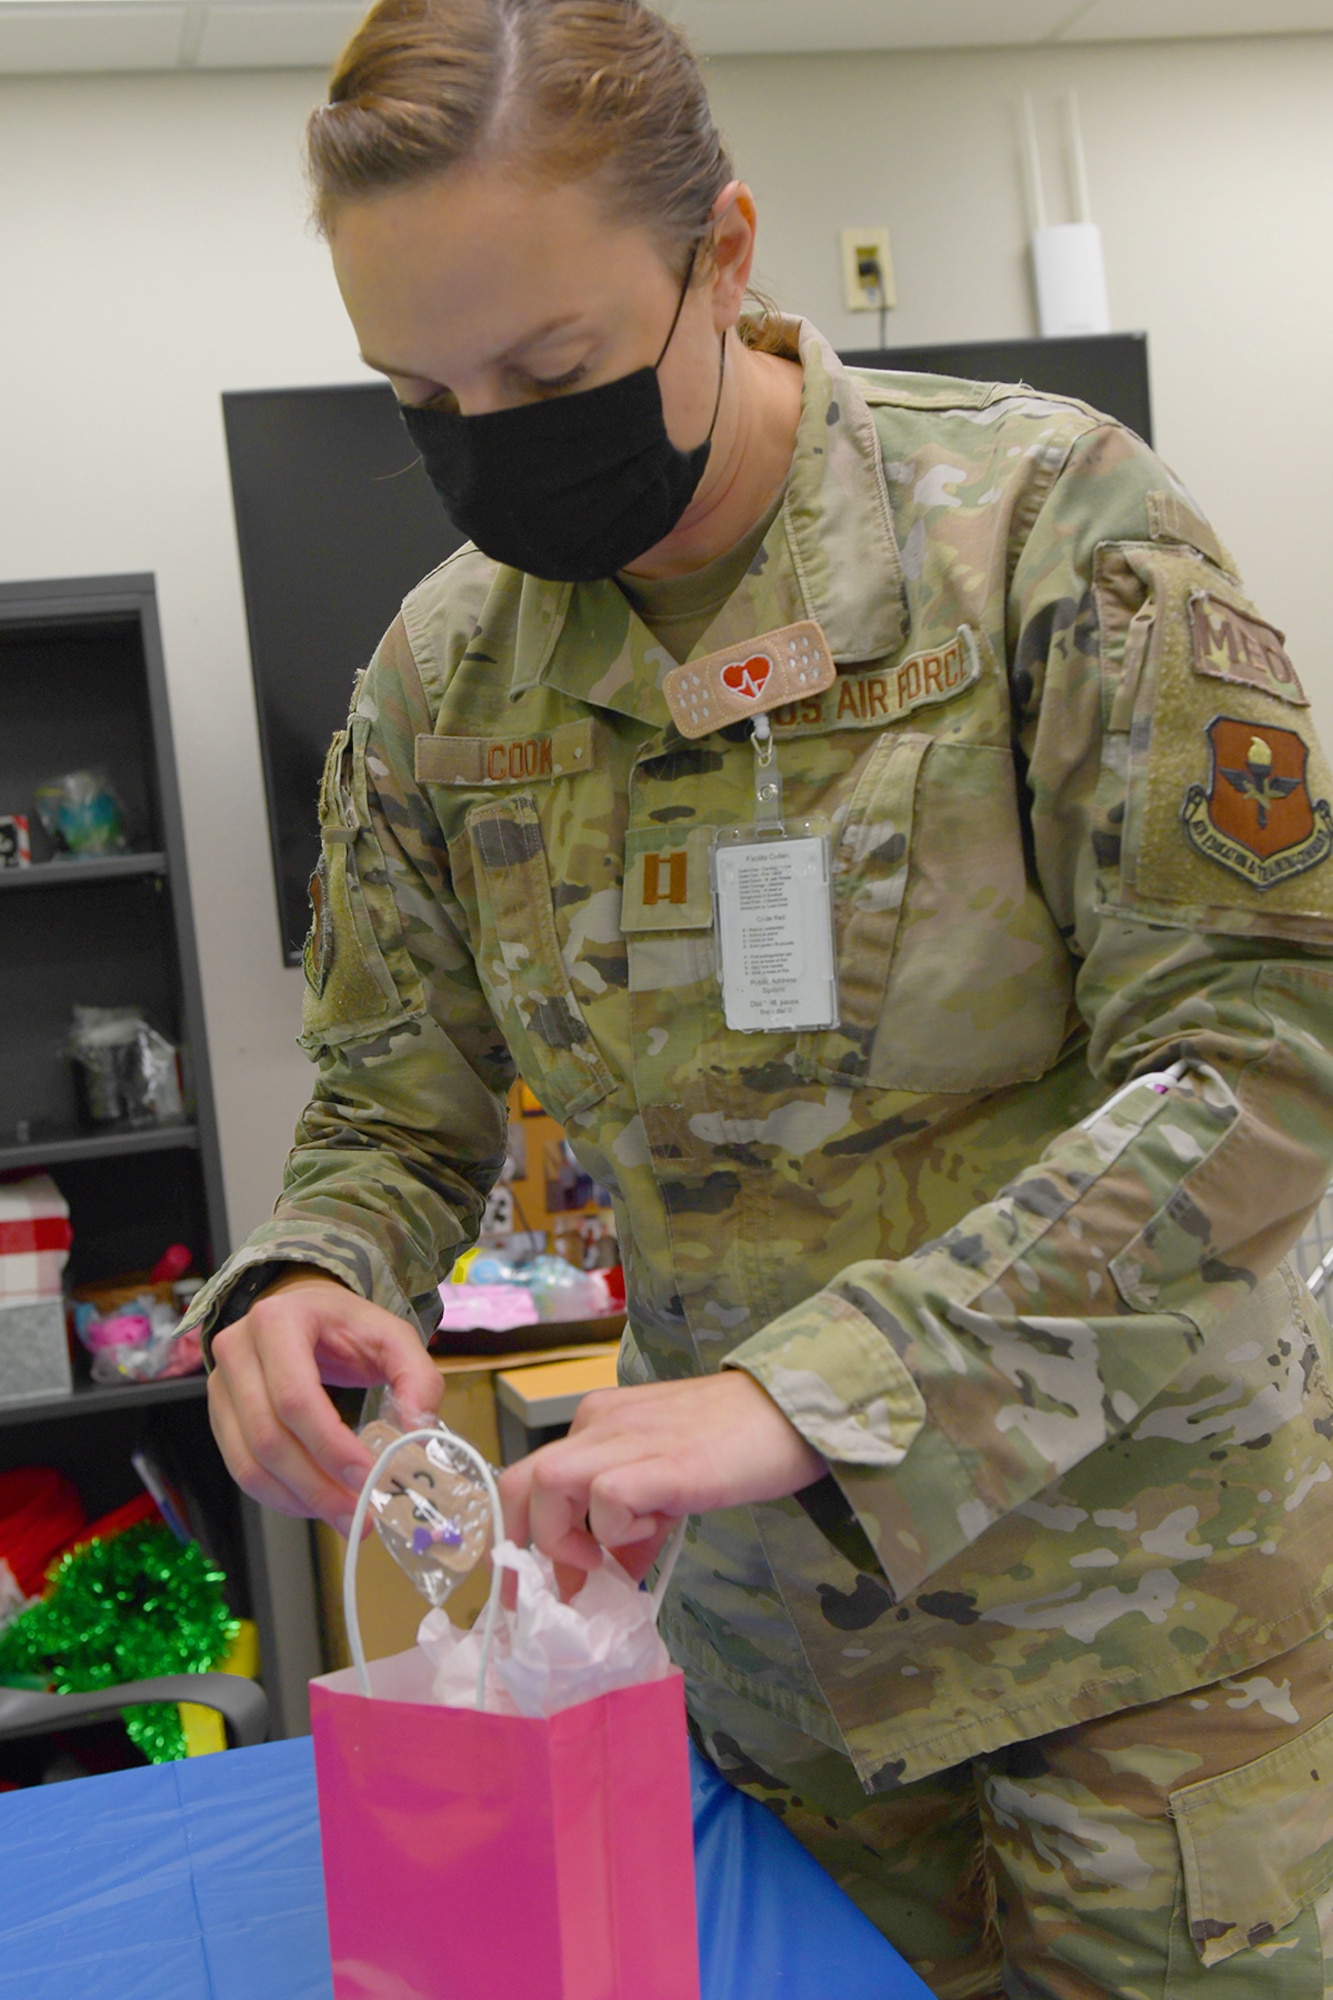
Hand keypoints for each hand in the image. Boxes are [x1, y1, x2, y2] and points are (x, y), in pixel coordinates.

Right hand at [207, 1271, 441, 1531]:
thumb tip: (416, 1431)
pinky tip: (316, 1504)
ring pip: (250, 1462)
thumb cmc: (347, 1325)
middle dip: (317, 1485)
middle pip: (269, 1436)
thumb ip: (418, 1378)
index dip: (330, 1445)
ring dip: (299, 1499)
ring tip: (344, 1516)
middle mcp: (237, 1351)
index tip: (368, 1477)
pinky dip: (280, 1496)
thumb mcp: (394, 1336)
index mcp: (278, 1321)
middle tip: (359, 1515)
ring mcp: (220, 1385)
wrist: (305, 1311)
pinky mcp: (220, 1416)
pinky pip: (242, 1469)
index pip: (295, 1397)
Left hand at [498, 1370, 823, 1580]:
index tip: (547, 1583)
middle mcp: (601, 1423)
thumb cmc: (737, 1442)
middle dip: (524, 1548)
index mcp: (599, 1422)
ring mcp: (628, 1437)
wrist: (794, 1409)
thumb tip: (608, 1574)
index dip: (525, 1537)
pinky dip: (618, 1528)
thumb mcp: (669, 1479)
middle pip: (522, 1482)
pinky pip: (606, 1496)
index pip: (529, 1478)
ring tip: (613, 1557)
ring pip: (549, 1484)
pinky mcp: (663, 1461)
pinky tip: (657, 1528)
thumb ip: (633, 1522)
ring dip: (567, 1536)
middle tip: (557, 1590)